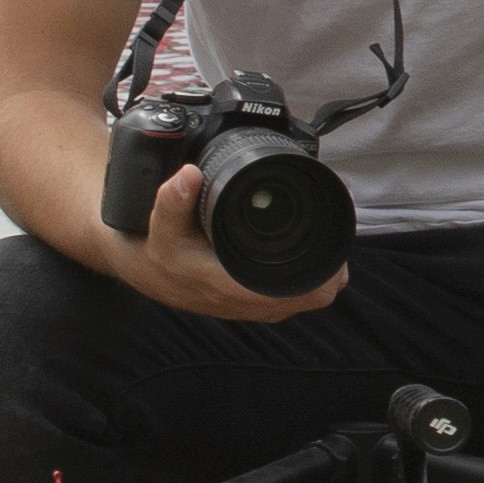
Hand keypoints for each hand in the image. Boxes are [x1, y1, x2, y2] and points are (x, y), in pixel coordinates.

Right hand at [112, 167, 344, 324]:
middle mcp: (248, 303)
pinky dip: (303, 276)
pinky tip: (304, 254)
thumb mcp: (159, 224)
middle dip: (329, 267)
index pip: (303, 292)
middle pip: (315, 295)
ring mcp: (253, 306)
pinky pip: (291, 294)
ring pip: (306, 296)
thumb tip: (189, 176)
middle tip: (335, 233)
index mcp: (233, 286)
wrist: (148, 271)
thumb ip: (172, 201)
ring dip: (318, 272)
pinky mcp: (253, 302)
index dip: (327, 272)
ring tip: (324, 241)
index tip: (336, 244)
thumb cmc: (159, 250)